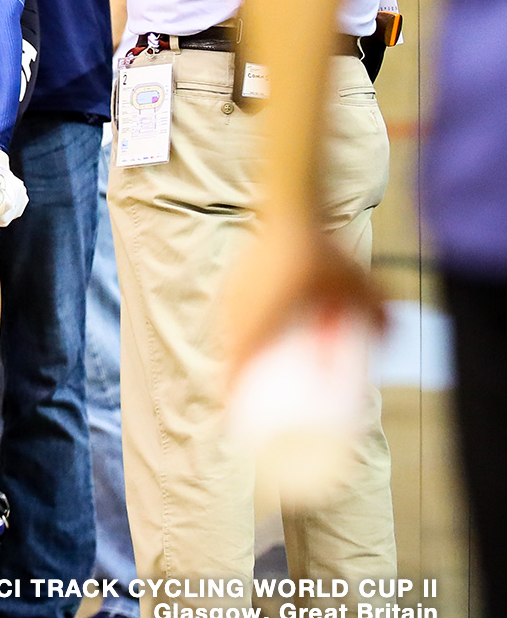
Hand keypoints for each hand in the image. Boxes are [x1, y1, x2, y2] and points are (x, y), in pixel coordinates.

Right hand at [220, 215, 386, 381]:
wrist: (293, 210)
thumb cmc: (321, 251)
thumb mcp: (359, 284)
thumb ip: (377, 314)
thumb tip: (386, 338)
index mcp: (263, 319)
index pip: (237, 362)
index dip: (234, 388)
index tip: (236, 407)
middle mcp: (242, 309)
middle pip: (231, 352)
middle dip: (239, 375)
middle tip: (252, 392)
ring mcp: (234, 295)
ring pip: (231, 334)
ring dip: (240, 352)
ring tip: (254, 366)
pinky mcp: (235, 282)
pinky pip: (234, 317)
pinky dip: (242, 331)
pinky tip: (257, 332)